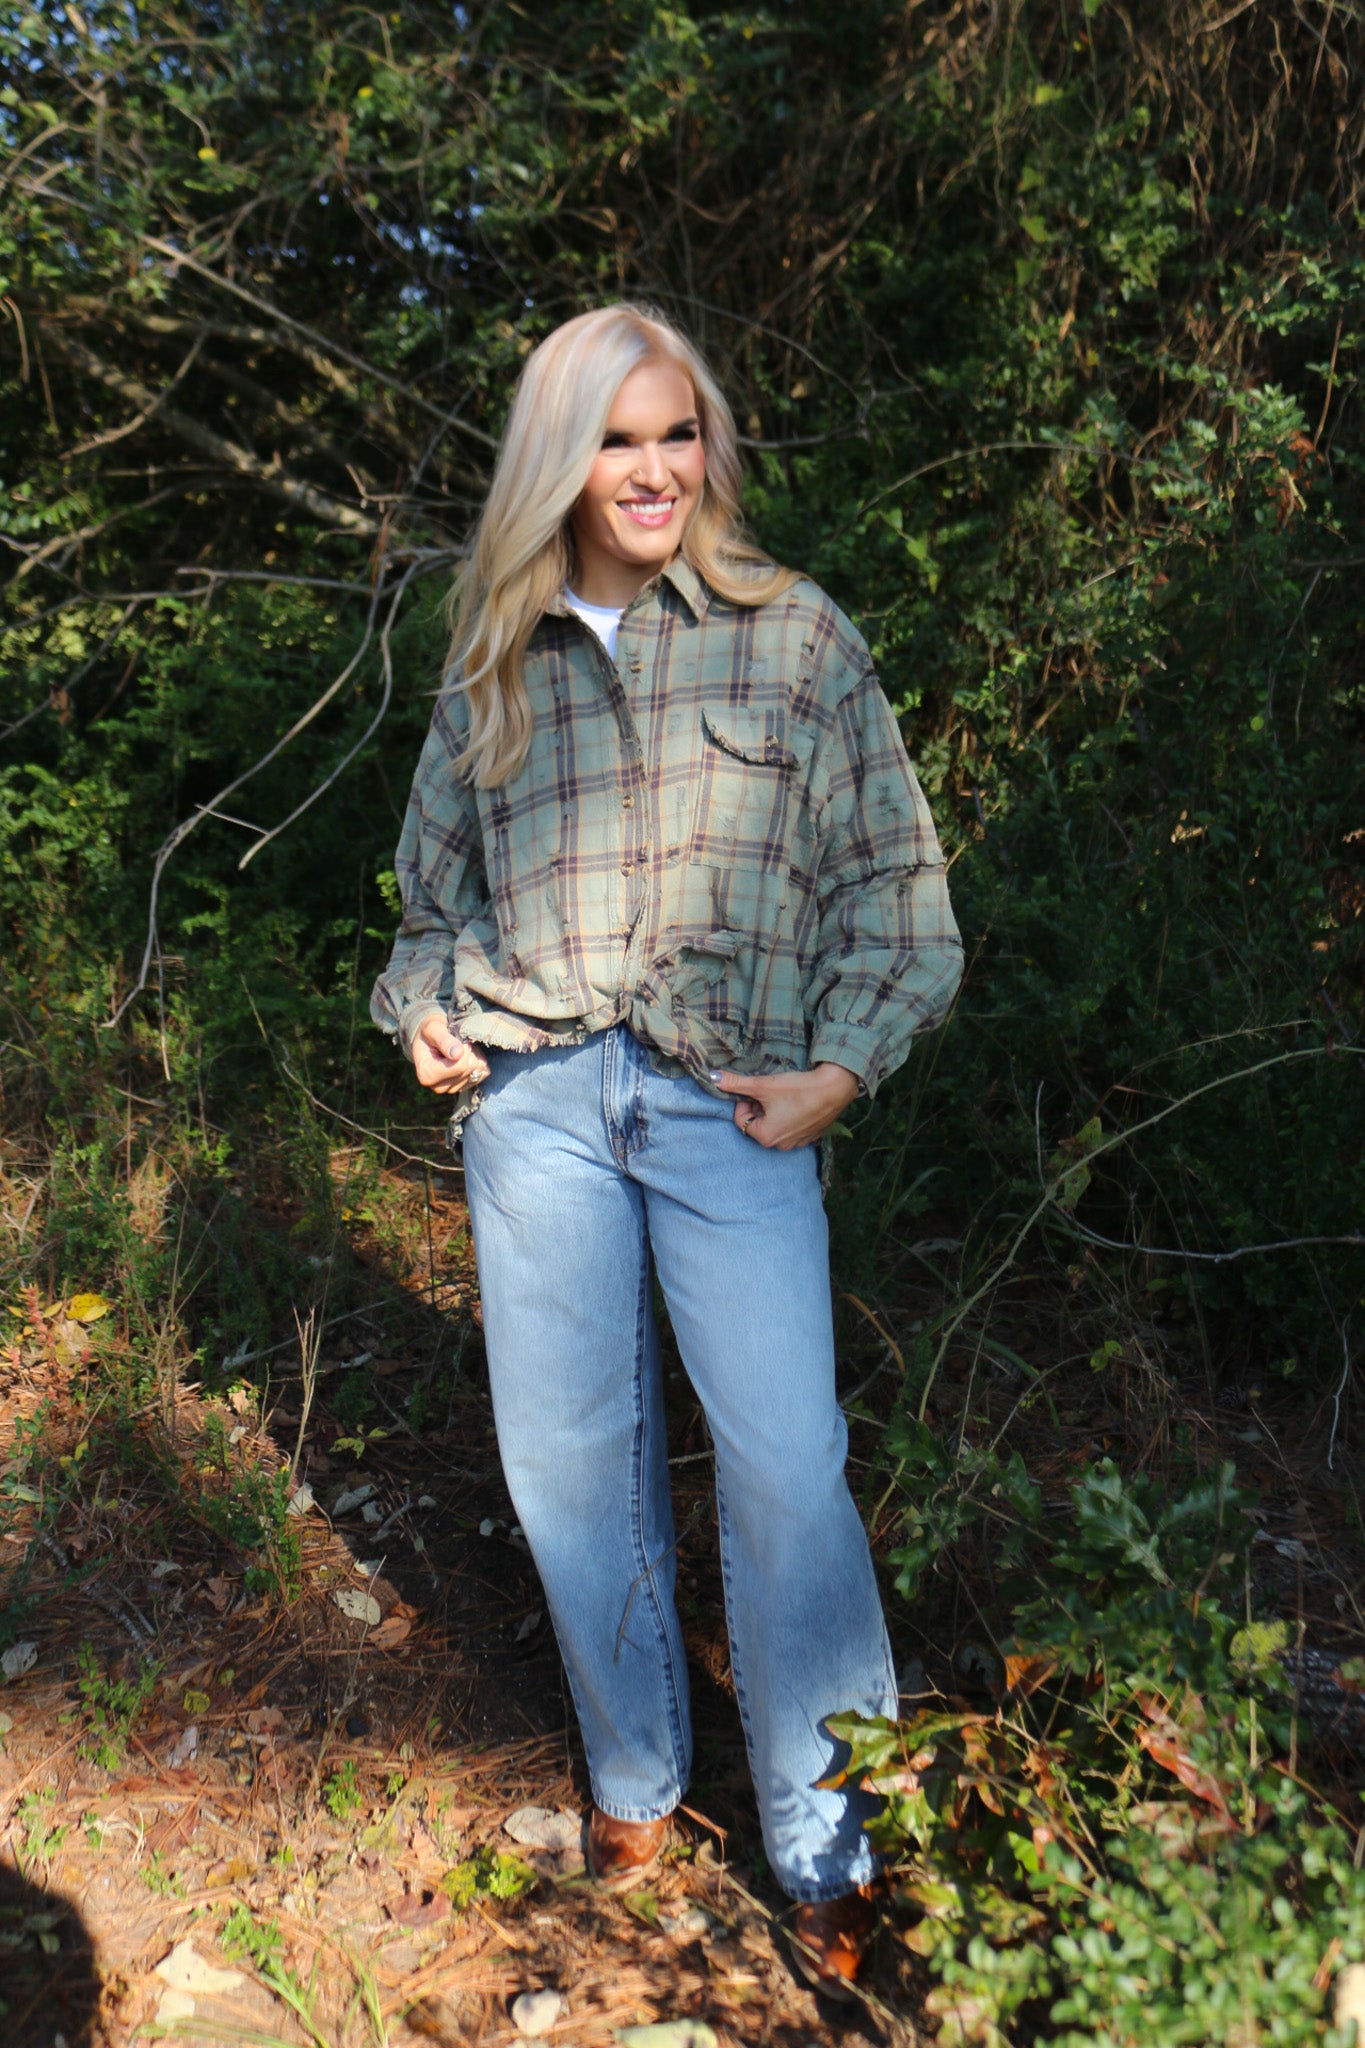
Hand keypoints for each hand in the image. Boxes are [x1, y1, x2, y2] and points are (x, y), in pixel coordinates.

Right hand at [412, 1014, 489, 1095]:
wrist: (429, 1039)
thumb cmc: (430, 1033)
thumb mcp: (432, 1029)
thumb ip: (444, 1040)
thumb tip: (458, 1054)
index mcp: (427, 1075)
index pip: (459, 1066)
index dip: (463, 1048)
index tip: (455, 1038)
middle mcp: (438, 1087)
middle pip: (469, 1068)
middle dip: (468, 1050)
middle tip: (457, 1042)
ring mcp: (452, 1089)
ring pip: (477, 1070)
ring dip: (473, 1054)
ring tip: (460, 1048)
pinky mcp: (464, 1086)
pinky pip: (483, 1073)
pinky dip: (478, 1060)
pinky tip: (466, 1055)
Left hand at [709, 1062, 858, 1149]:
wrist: (835, 1088)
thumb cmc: (798, 1089)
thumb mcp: (763, 1085)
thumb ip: (736, 1083)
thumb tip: (713, 1077)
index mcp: (766, 1137)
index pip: (741, 1119)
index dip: (746, 1101)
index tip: (758, 1091)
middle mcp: (780, 1146)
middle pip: (758, 1123)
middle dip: (760, 1107)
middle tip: (772, 1093)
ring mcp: (797, 1143)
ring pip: (774, 1124)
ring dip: (775, 1111)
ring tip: (787, 1097)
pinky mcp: (810, 1137)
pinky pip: (791, 1127)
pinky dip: (790, 1115)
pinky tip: (799, 1102)